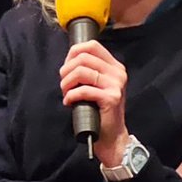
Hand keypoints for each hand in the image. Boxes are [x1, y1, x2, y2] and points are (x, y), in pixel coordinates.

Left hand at [59, 40, 129, 162]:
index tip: (66, 66)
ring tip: (66, 93)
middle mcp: (118, 73)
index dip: (74, 52)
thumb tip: (70, 60)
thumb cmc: (100, 110)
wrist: (111, 135)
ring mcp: (116, 85)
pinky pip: (83, 90)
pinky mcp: (111, 98)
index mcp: (115, 67)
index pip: (92, 46)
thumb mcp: (98, 85)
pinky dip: (71, 96)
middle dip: (66, 70)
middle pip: (83, 58)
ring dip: (67, 83)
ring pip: (81, 72)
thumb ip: (89, 70)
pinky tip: (69, 102)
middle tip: (64, 84)